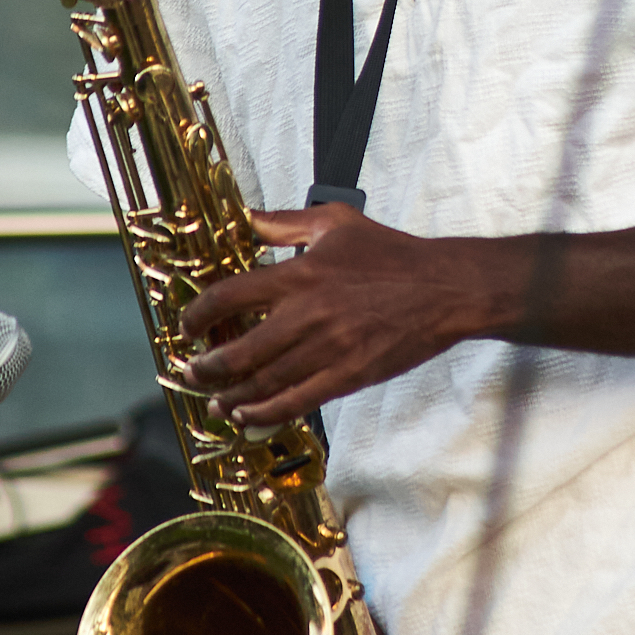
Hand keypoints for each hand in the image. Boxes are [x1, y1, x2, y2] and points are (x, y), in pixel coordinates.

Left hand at [178, 203, 487, 426]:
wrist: (445, 288)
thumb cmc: (393, 254)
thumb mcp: (336, 222)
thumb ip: (284, 222)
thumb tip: (244, 218)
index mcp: (299, 274)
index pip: (229, 297)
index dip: (198, 316)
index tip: (189, 326)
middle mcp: (307, 314)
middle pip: (239, 351)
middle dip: (206, 367)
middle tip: (193, 371)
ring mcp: (328, 349)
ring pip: (263, 383)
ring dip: (230, 396)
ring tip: (215, 399)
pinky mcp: (348, 375)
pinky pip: (296, 402)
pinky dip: (265, 413)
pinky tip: (248, 416)